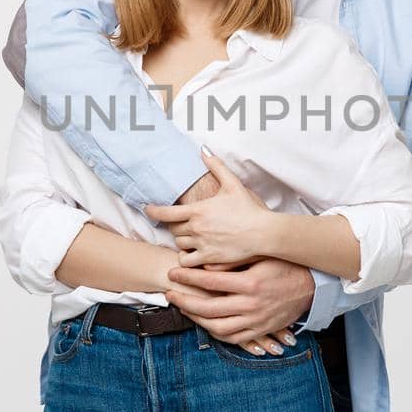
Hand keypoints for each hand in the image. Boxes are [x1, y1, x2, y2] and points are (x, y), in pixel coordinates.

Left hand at [146, 149, 275, 267]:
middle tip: (180, 223)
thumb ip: (216, 166)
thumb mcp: (233, 184)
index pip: (166, 213)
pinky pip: (187, 262)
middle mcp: (197, 228)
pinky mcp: (210, 259)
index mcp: (199, 210)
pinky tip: (191, 254)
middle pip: (173, 229)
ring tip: (188, 238)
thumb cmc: (249, 208)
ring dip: (181, 241)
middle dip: (175, 226)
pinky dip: (186, 259)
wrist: (263, 233)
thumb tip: (203, 150)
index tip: (148, 209)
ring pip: (179, 245)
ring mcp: (202, 245)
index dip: (153, 211)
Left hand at [163, 257, 315, 345]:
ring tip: (183, 308)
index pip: (210, 280)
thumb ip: (235, 259)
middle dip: (185, 301)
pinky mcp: (261, 330)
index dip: (188, 276)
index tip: (173, 271)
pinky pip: (233, 339)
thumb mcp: (261, 256)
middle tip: (169, 293)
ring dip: (196, 319)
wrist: (311, 286)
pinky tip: (204, 323)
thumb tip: (206, 261)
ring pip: (218, 327)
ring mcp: (256, 321)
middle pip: (209, 307)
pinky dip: (215, 333)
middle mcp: (252, 305)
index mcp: (251, 283)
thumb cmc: (284, 265)